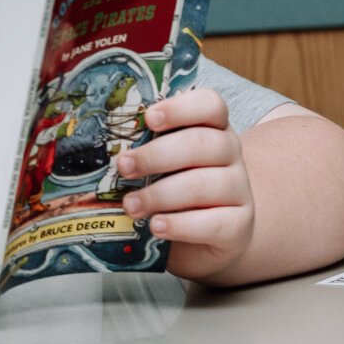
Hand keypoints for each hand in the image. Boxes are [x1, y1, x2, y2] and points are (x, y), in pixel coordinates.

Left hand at [115, 88, 254, 282]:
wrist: (202, 238)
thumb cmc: (173, 191)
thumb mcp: (160, 165)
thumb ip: (144, 149)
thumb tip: (104, 150)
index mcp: (213, 128)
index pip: (210, 105)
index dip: (180, 108)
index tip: (149, 118)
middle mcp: (231, 154)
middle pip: (201, 144)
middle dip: (155, 155)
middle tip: (123, 167)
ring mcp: (240, 190)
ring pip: (202, 185)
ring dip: (159, 195)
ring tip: (130, 206)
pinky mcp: (240, 226)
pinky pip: (213, 223)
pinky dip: (179, 225)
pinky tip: (156, 226)